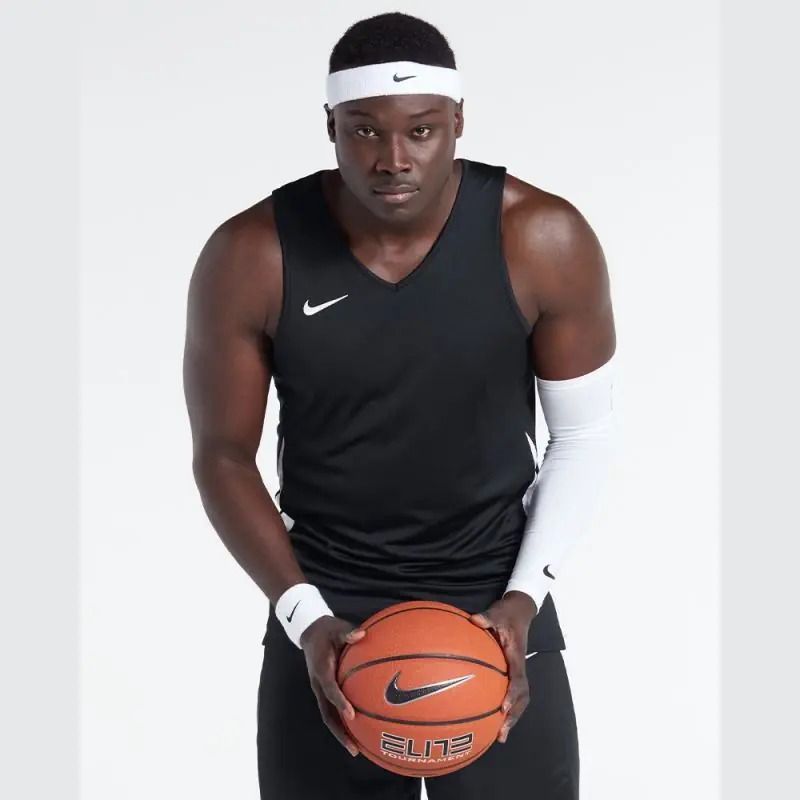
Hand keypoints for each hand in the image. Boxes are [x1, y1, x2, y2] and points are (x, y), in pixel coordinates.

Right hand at [299, 615, 365, 756]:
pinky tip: (358, 730)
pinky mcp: (324, 690)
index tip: (352, 715)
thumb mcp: (338, 628)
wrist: (310, 631)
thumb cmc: (328, 630)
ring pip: (328, 716)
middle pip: (327, 714)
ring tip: (356, 749)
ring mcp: (320, 689)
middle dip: (339, 732)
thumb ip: (349, 633)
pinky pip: (332, 710)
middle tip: (354, 748)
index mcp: (321, 669)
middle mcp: (318, 684)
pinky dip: (342, 722)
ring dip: (340, 733)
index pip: (330, 689)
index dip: (340, 702)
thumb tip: (361, 634)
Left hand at [470, 591, 536, 743]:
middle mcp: (519, 667)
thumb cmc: (507, 614)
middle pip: (522, 697)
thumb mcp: (497, 613)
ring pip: (520, 699)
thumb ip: (487, 618)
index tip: (502, 708)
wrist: (520, 611)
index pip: (518, 679)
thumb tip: (475, 619)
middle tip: (501, 732)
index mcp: (516, 656)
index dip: (512, 694)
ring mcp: (517, 671)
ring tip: (500, 736)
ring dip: (512, 717)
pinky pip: (512, 693)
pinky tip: (493, 720)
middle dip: (513, 716)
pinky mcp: (513, 672)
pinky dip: (507, 709)